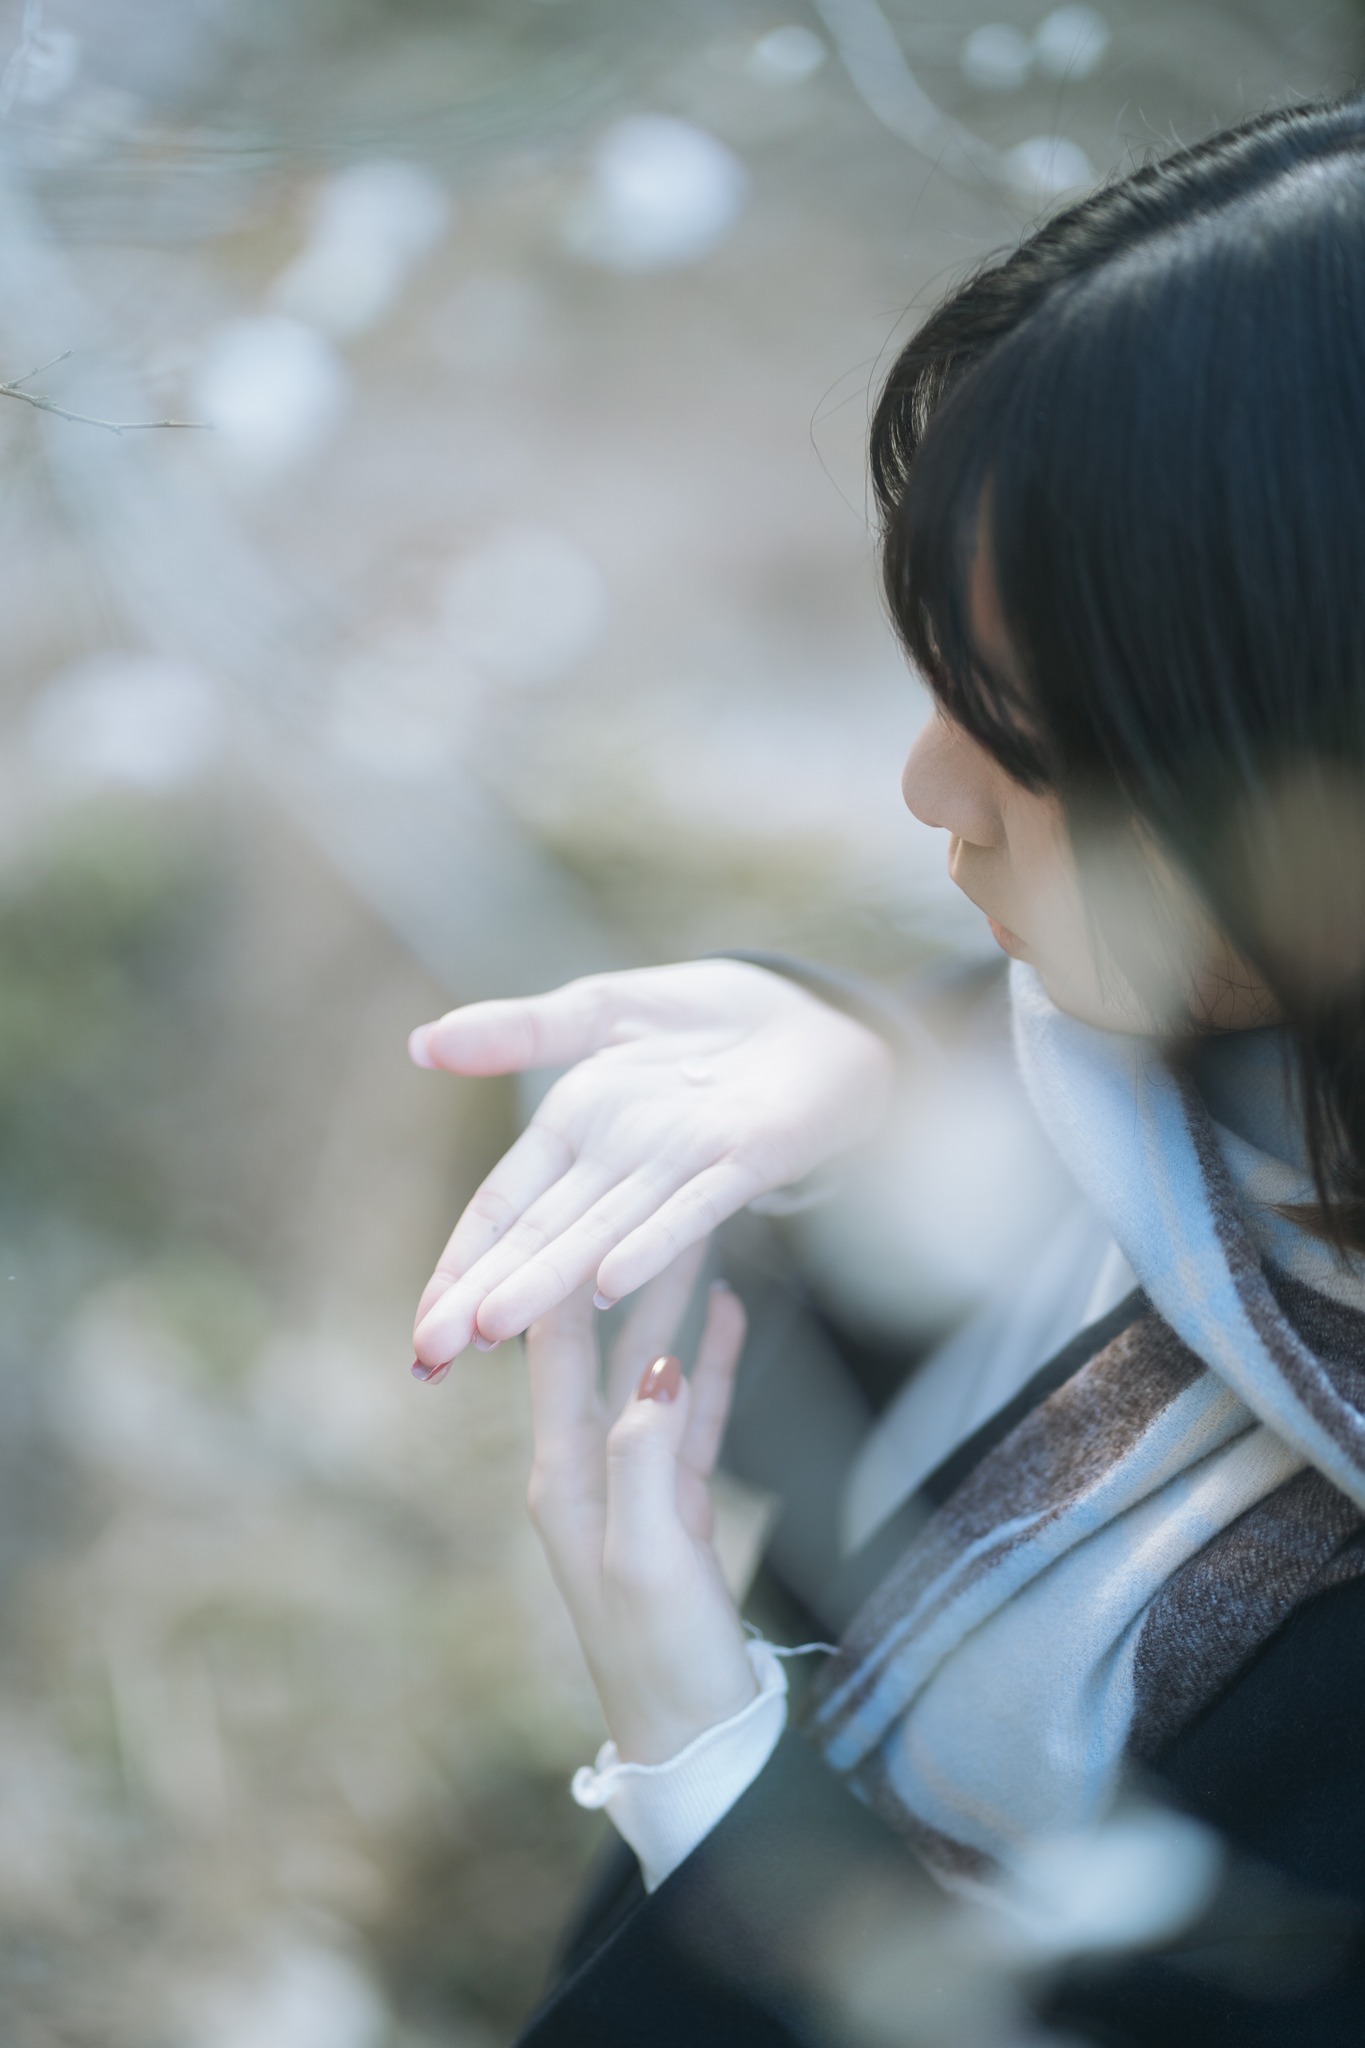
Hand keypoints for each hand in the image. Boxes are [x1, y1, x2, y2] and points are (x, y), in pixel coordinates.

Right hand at [409, 958, 892, 1369]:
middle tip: (431, 1356)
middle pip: (539, 1237)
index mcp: (574, 1135)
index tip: (419, 1329)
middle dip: (483, 1294)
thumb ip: (517, 1031)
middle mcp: (619, 1165)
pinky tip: (610, 1280)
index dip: (460, 1267)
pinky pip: (693, 1208)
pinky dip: (652, 1243)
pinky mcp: (746, 1160)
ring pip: (601, 1236)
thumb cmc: (704, 1023)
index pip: (501, 1210)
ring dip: (548, 1282)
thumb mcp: (600, 1012)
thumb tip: (420, 1045)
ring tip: (494, 1329)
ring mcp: (680, 1168)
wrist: (810, 1014)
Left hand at [525, 1245, 755, 1763]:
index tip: (580, 1197)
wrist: (695, 1740)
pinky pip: (690, 1410)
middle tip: (651, 1190)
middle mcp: (587, 1465)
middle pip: (605, 1345)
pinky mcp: (678, 1500)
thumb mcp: (647, 1556)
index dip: (563, 1274)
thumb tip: (653, 1369)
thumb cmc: (662, 1657)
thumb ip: (648, 1458)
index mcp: (563, 1474)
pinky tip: (725, 1309)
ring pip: (652, 1368)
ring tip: (699, 1227)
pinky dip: (706, 1358)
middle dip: (624, 1267)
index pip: (554, 1350)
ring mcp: (634, 1480)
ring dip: (671, 1300)